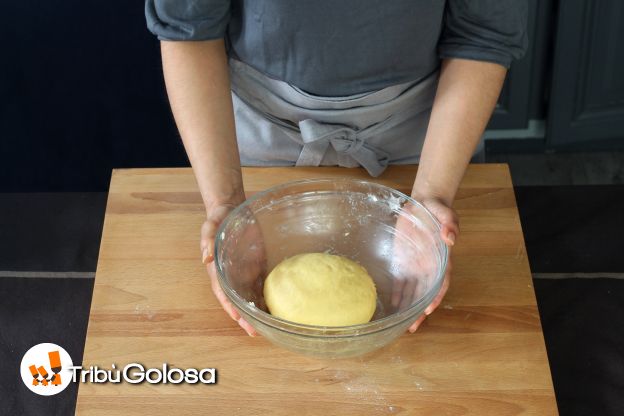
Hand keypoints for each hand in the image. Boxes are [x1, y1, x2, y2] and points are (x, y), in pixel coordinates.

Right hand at [201, 202, 258, 336]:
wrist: (232, 210)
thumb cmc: (218, 219)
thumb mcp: (210, 226)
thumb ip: (208, 239)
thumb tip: (206, 257)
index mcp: (218, 269)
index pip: (222, 292)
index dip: (229, 305)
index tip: (237, 317)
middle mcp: (231, 276)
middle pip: (237, 301)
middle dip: (244, 318)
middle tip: (254, 332)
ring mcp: (243, 274)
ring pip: (249, 298)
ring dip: (256, 313)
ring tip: (266, 329)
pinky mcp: (256, 268)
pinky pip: (260, 286)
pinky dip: (265, 299)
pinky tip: (274, 310)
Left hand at [391, 197, 457, 332]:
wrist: (424, 204)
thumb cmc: (437, 210)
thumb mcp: (446, 213)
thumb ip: (450, 224)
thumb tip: (450, 237)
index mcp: (440, 259)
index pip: (440, 282)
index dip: (435, 296)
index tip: (428, 308)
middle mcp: (428, 267)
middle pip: (425, 293)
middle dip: (419, 311)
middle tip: (412, 327)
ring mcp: (416, 266)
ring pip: (412, 292)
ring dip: (408, 308)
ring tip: (402, 324)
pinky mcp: (403, 262)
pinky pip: (400, 282)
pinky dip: (397, 295)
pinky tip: (392, 305)